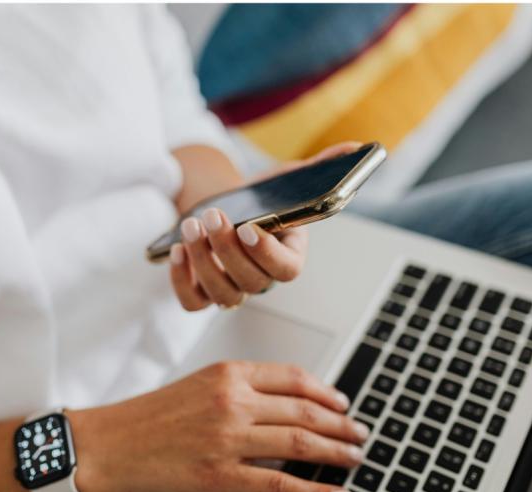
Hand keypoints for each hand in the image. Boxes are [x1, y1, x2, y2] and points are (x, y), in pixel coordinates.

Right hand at [67, 361, 368, 491]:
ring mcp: (229, 440)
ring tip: (354, 459)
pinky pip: (282, 486)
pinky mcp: (222, 477)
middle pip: (305, 411)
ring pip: (301, 444)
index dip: (326, 394)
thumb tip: (286, 403)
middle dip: (340, 426)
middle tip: (359, 435)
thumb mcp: (199, 385)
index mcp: (228, 374)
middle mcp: (233, 402)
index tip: (342, 405)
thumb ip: (241, 388)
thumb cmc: (151, 417)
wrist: (111, 445)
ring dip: (336, 454)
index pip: (293, 378)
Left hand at [169, 141, 362, 310]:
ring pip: (223, 295)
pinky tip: (177, 250)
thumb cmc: (259, 200)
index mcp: (289, 255)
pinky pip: (192, 303)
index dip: (267, 253)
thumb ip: (318, 169)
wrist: (225, 210)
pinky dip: (181, 281)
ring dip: (203, 261)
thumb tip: (354, 148)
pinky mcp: (202, 292)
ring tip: (191, 226)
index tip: (249, 226)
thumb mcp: (285, 181)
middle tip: (212, 216)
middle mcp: (262, 278)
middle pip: (252, 282)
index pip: (287, 269)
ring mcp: (232, 289)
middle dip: (227, 249)